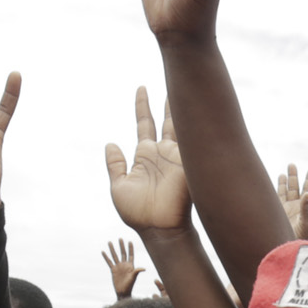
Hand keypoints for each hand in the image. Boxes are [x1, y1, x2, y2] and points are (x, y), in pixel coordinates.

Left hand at [104, 86, 188, 232]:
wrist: (159, 229)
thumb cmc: (137, 213)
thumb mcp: (118, 187)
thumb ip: (114, 165)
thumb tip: (110, 144)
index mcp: (144, 155)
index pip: (143, 123)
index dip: (142, 105)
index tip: (142, 87)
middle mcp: (162, 152)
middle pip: (165, 119)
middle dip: (167, 100)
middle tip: (171, 78)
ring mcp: (177, 157)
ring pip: (181, 125)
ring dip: (182, 107)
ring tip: (186, 85)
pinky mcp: (188, 164)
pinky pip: (192, 141)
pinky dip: (195, 125)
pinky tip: (197, 108)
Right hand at [104, 239, 141, 297]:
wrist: (123, 292)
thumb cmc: (129, 286)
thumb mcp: (133, 278)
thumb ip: (137, 272)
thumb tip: (144, 269)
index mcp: (130, 266)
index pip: (130, 255)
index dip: (130, 248)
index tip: (130, 241)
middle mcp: (124, 265)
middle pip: (122, 253)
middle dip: (121, 246)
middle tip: (120, 238)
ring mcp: (118, 267)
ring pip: (115, 256)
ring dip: (112, 249)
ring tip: (110, 242)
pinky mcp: (113, 270)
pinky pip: (109, 262)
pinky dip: (106, 257)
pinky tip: (103, 252)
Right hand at [276, 163, 307, 240]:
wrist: (287, 248)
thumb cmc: (299, 238)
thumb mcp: (305, 223)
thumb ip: (305, 208)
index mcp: (304, 207)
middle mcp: (295, 206)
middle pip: (295, 188)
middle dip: (293, 177)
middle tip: (291, 165)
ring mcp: (285, 209)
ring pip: (285, 192)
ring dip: (284, 183)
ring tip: (284, 173)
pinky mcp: (277, 213)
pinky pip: (276, 199)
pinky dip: (275, 191)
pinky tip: (273, 184)